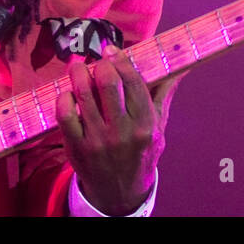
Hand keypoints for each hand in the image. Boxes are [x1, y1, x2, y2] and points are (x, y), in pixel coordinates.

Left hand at [56, 44, 185, 215]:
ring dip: (77, 74)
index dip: (120, 60)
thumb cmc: (140, 155)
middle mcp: (122, 132)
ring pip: (83, 95)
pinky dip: (64, 97)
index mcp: (145, 125)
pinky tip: (68, 92)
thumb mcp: (158, 129)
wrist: (119, 194)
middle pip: (107, 83)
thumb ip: (164, 95)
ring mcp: (98, 140)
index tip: (111, 50)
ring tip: (77, 66)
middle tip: (96, 60)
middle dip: (100, 64)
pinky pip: (64, 114)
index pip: (133, 82)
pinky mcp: (76, 147)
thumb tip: (180, 67)